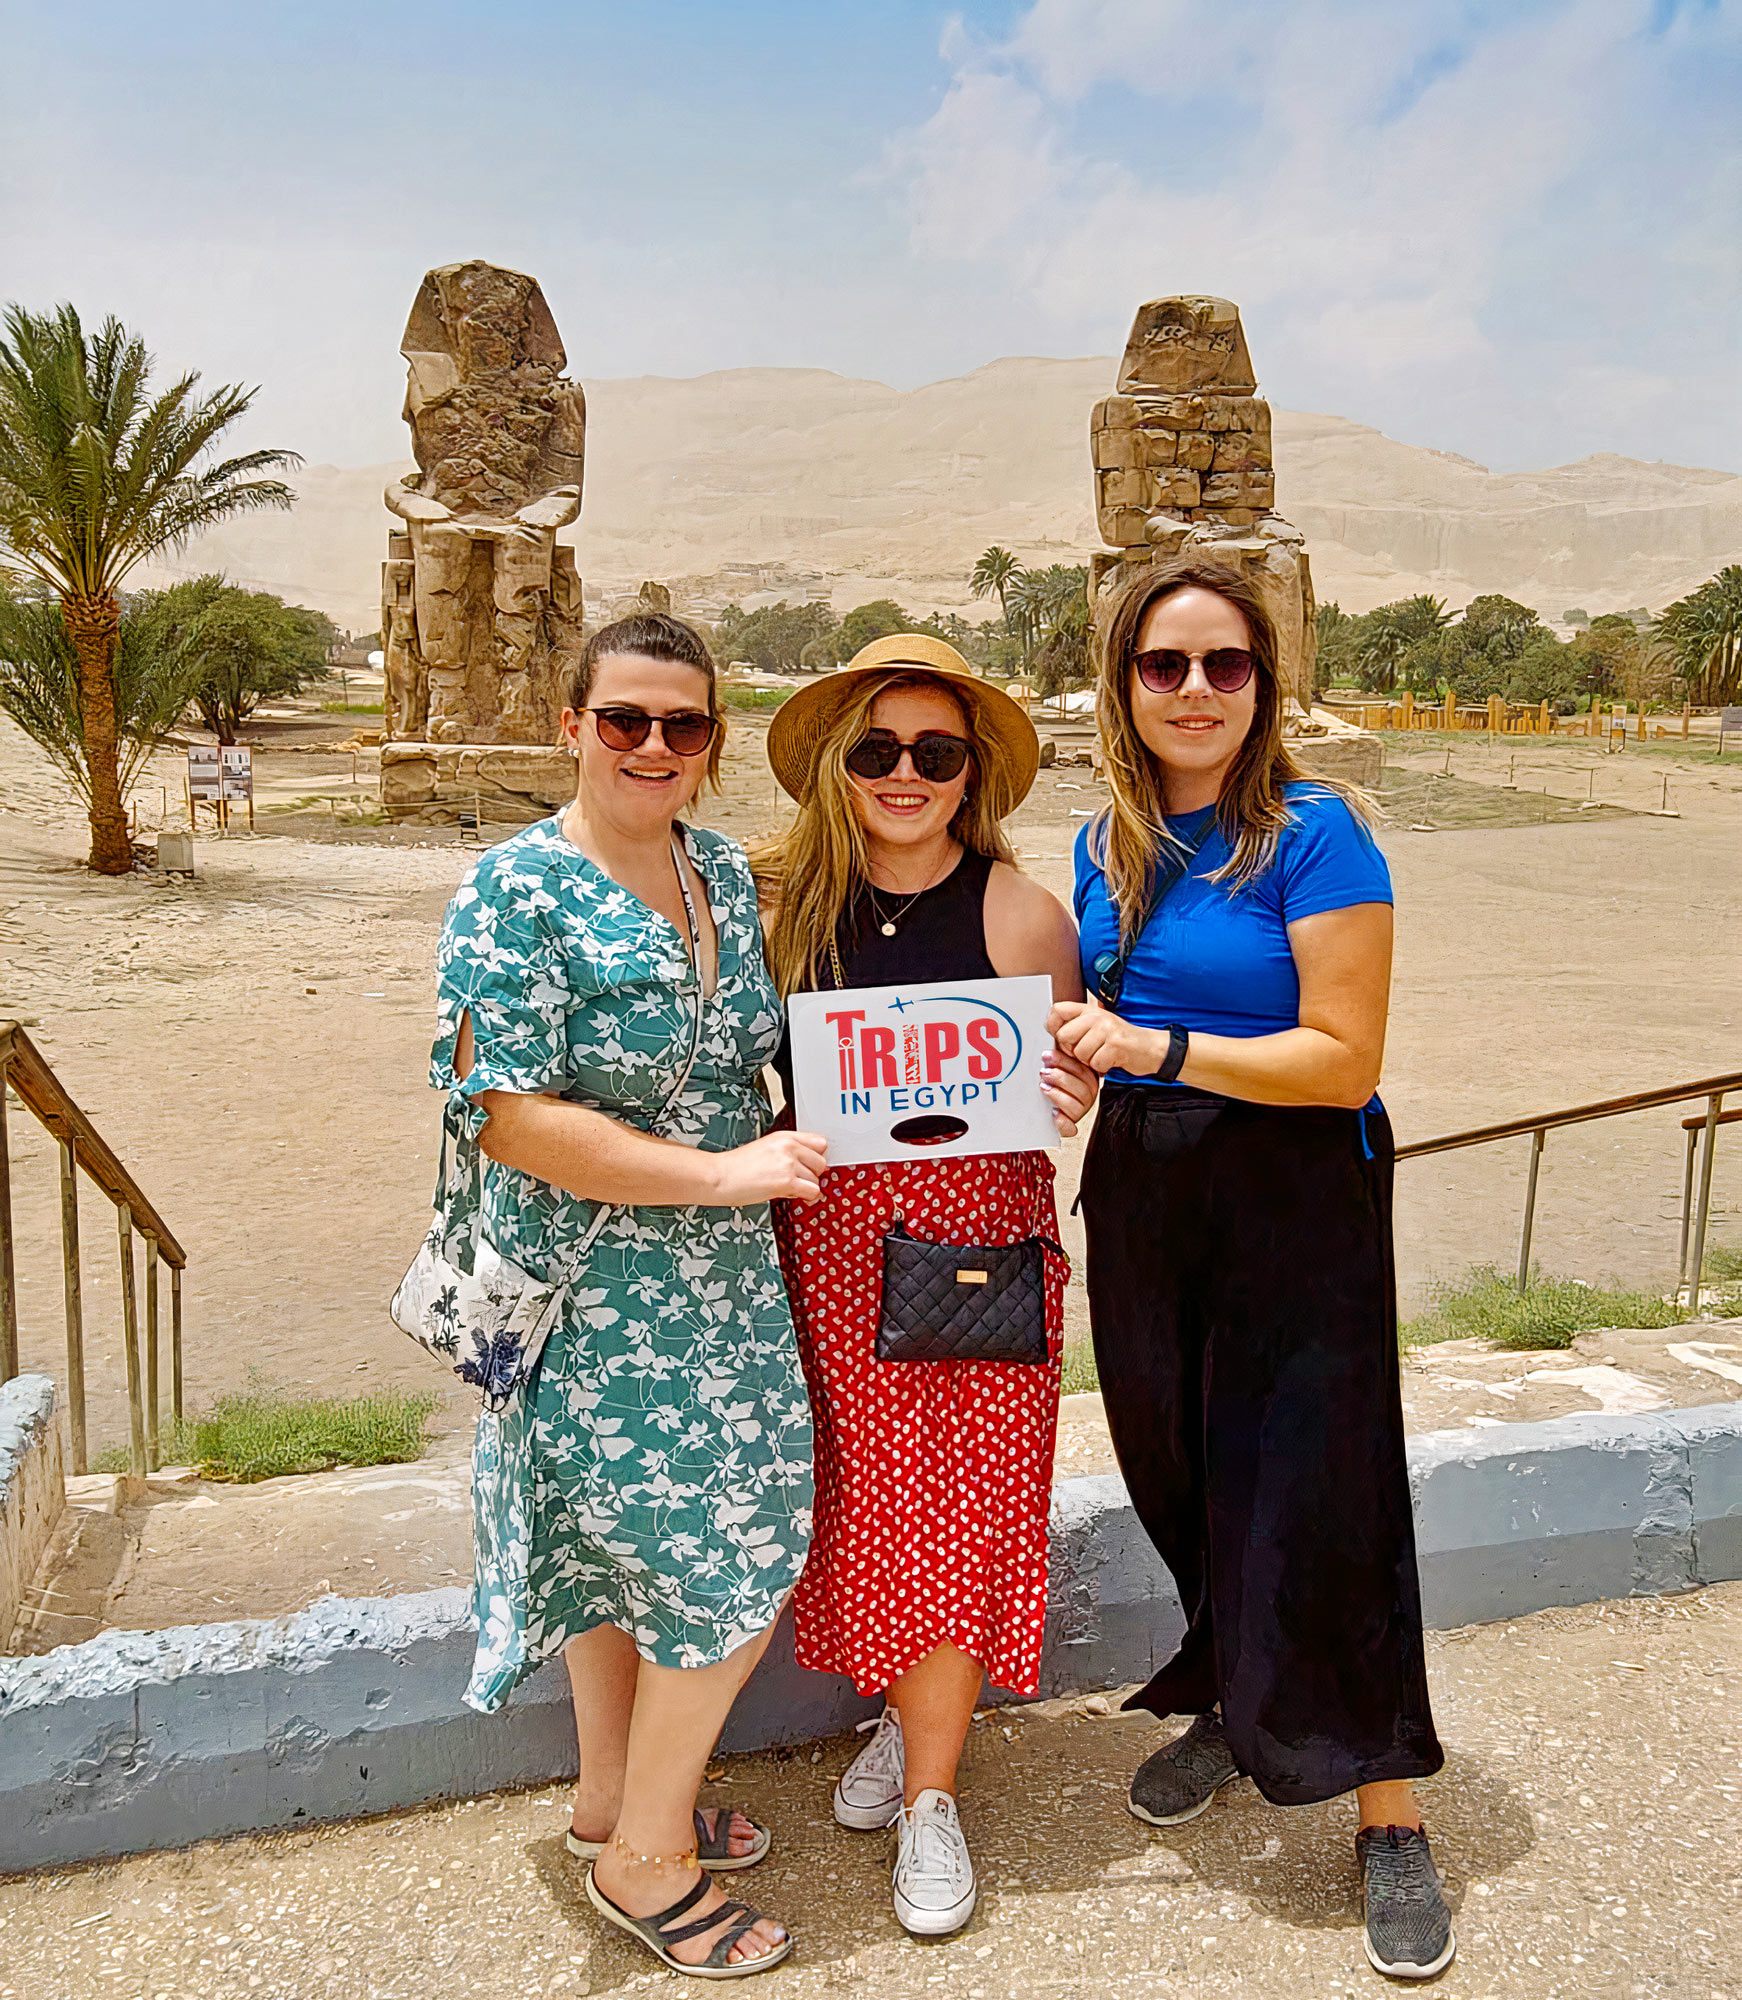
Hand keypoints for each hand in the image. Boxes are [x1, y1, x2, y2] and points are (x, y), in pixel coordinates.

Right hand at [712, 1129, 828, 1204]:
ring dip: (805, 1187)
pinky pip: (812, 1191)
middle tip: (795, 1179)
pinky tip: (789, 1194)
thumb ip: (788, 1153)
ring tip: (784, 1187)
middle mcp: (788, 1147)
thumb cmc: (736, 1166)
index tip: (810, 1165)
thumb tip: (810, 1167)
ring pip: (816, 1179)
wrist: (719, 1176)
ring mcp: (788, 1164)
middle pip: (821, 1162)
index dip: (816, 1156)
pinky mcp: (787, 1181)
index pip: (820, 1142)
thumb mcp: (765, 1148)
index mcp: (784, 1136)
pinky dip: (805, 1197)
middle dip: (811, 1174)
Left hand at [1040, 1043, 1098, 1137]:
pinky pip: (1070, 1128)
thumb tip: (1050, 1037)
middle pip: (1081, 1088)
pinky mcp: (1070, 1127)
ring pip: (1075, 1106)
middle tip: (1043, 1071)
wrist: (1048, 1105)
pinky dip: (1062, 1122)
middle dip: (1060, 1077)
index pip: (1081, 1070)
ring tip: (1043, 1087)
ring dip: (1058, 1095)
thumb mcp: (1059, 1065)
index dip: (1063, 1062)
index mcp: (1087, 1079)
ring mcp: (1080, 1112)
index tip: (1046, 1056)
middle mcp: (1087, 1096)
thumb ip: (1058, 1054)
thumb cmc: (1054, 1080)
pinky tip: (1053, 1114)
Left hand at [1047, 997, 1166, 1078]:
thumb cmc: (1119, 1041)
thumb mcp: (1098, 1026)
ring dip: (1089, 1061)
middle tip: (1087, 1052)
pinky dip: (1102, 1068)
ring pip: (1079, 1053)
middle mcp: (1097, 1016)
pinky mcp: (1116, 1045)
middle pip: (1064, 1036)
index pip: (1057, 1010)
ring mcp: (1107, 1029)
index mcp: (1089, 1010)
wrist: (1150, 1048)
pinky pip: (1095, 1063)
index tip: (1062, 1038)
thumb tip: (1051, 1028)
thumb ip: (1077, 1026)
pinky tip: (1110, 1061)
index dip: (1053, 1026)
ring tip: (1101, 1056)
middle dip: (1072, 1051)